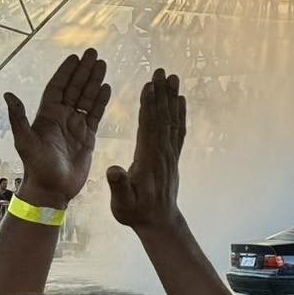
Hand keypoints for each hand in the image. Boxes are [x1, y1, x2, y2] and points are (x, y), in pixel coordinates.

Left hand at [5, 48, 110, 208]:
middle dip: (84, 71)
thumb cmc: (36, 167)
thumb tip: (7, 95)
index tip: (75, 57)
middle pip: (74, 88)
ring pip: (86, 98)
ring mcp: (75, 126)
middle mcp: (61, 117)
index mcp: (46, 116)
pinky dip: (101, 101)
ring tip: (103, 65)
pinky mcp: (87, 136)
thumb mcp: (25, 142)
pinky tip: (107, 88)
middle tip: (94, 53)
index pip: (57, 88)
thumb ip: (18, 118)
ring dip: (94, 81)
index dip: (66, 72)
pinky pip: (95, 114)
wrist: (52, 190)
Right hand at [106, 69, 186, 232]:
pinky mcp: (173, 156)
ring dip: (171, 98)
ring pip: (172, 120)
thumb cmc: (136, 212)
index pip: (150, 127)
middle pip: (163, 117)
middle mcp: (163, 153)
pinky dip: (179, 113)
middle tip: (162, 72)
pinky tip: (180, 100)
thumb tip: (113, 170)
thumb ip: (119, 186)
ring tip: (173, 78)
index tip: (149, 85)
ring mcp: (170, 153)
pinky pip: (178, 129)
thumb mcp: (122, 203)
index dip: (149, 106)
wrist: (159, 222)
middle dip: (162, 94)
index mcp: (149, 159)